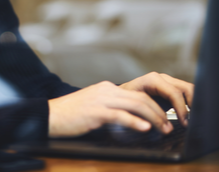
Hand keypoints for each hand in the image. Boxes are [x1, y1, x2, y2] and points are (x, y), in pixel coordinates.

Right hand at [48, 80, 173, 137]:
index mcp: (107, 88)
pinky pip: (120, 116)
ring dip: (153, 118)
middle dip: (159, 112)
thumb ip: (110, 108)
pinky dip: (136, 122)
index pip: (137, 94)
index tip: (164, 118)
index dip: (154, 106)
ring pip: (135, 105)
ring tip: (163, 129)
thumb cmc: (70, 114)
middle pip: (141, 98)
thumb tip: (129, 119)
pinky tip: (145, 129)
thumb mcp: (93, 106)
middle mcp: (106, 90)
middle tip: (169, 125)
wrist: (49, 115)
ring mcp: (101, 100)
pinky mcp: (96, 112)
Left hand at [119, 72, 193, 128]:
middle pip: (186, 88)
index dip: (182, 109)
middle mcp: (162, 78)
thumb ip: (149, 115)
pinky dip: (190, 104)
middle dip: (192, 105)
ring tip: (193, 120)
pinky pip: (185, 94)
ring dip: (193, 104)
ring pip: (189, 90)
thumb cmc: (126, 102)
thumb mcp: (135, 108)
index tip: (184, 123)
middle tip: (193, 121)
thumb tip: (165, 128)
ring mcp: (167, 82)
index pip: (174, 93)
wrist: (120, 97)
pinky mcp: (170, 88)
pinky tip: (189, 116)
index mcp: (153, 80)